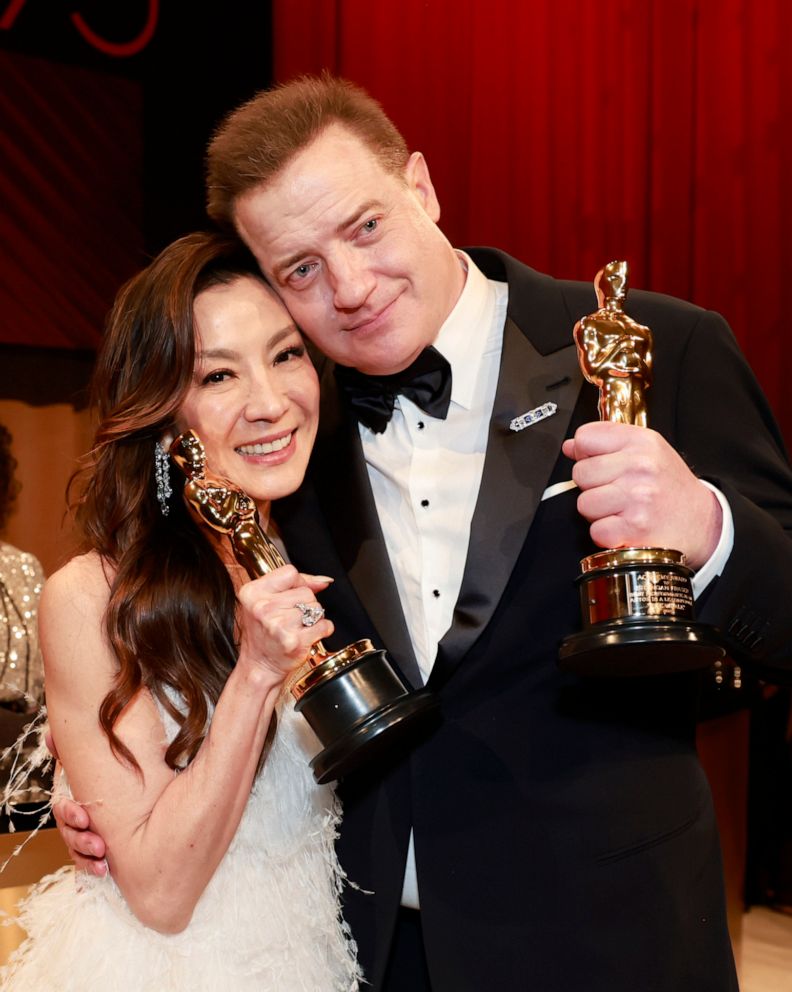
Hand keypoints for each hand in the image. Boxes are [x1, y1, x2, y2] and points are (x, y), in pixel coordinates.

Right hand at [45, 728, 107, 875]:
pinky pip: (87, 863)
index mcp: (74, 799)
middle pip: (69, 834)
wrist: (134, 789)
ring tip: (102, 860)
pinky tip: (104, 870)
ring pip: (77, 850)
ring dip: (87, 856)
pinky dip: (92, 868)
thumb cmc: (110, 773)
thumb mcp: (95, 761)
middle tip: (99, 844)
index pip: (63, 809)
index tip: (84, 817)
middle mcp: (76, 820)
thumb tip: (51, 734)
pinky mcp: (94, 850)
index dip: (70, 814)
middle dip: (81, 840)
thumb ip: (73, 750)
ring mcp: (84, 836)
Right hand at [237, 565, 334, 681]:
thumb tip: (323, 580)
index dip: (299, 583)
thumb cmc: (262, 633)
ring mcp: (278, 625)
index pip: (290, 573)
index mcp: (253, 593)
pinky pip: (323, 625)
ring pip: (316, 608)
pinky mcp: (294, 641)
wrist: (260, 665)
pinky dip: (321, 630)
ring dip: (313, 619)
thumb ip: (293, 584)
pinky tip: (306, 636)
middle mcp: (263, 608)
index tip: (295, 594)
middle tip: (290, 618)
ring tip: (296, 628)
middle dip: (305, 605)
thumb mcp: (265, 601)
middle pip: (306, 592)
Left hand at [562, 422, 721, 568]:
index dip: (586, 454)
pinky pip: (596, 530)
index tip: (602, 464)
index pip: (584, 437)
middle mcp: (640, 467)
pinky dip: (607, 534)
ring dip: (598, 513)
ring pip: (584, 503)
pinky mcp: (634, 528)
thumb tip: (570, 446)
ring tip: (622, 510)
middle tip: (617, 492)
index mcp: (642, 442)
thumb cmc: (671, 488)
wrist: (703, 522)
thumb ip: (608, 444)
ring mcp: (637, 498)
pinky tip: (626, 527)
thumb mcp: (648, 452)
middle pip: (580, 473)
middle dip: (592, 486)